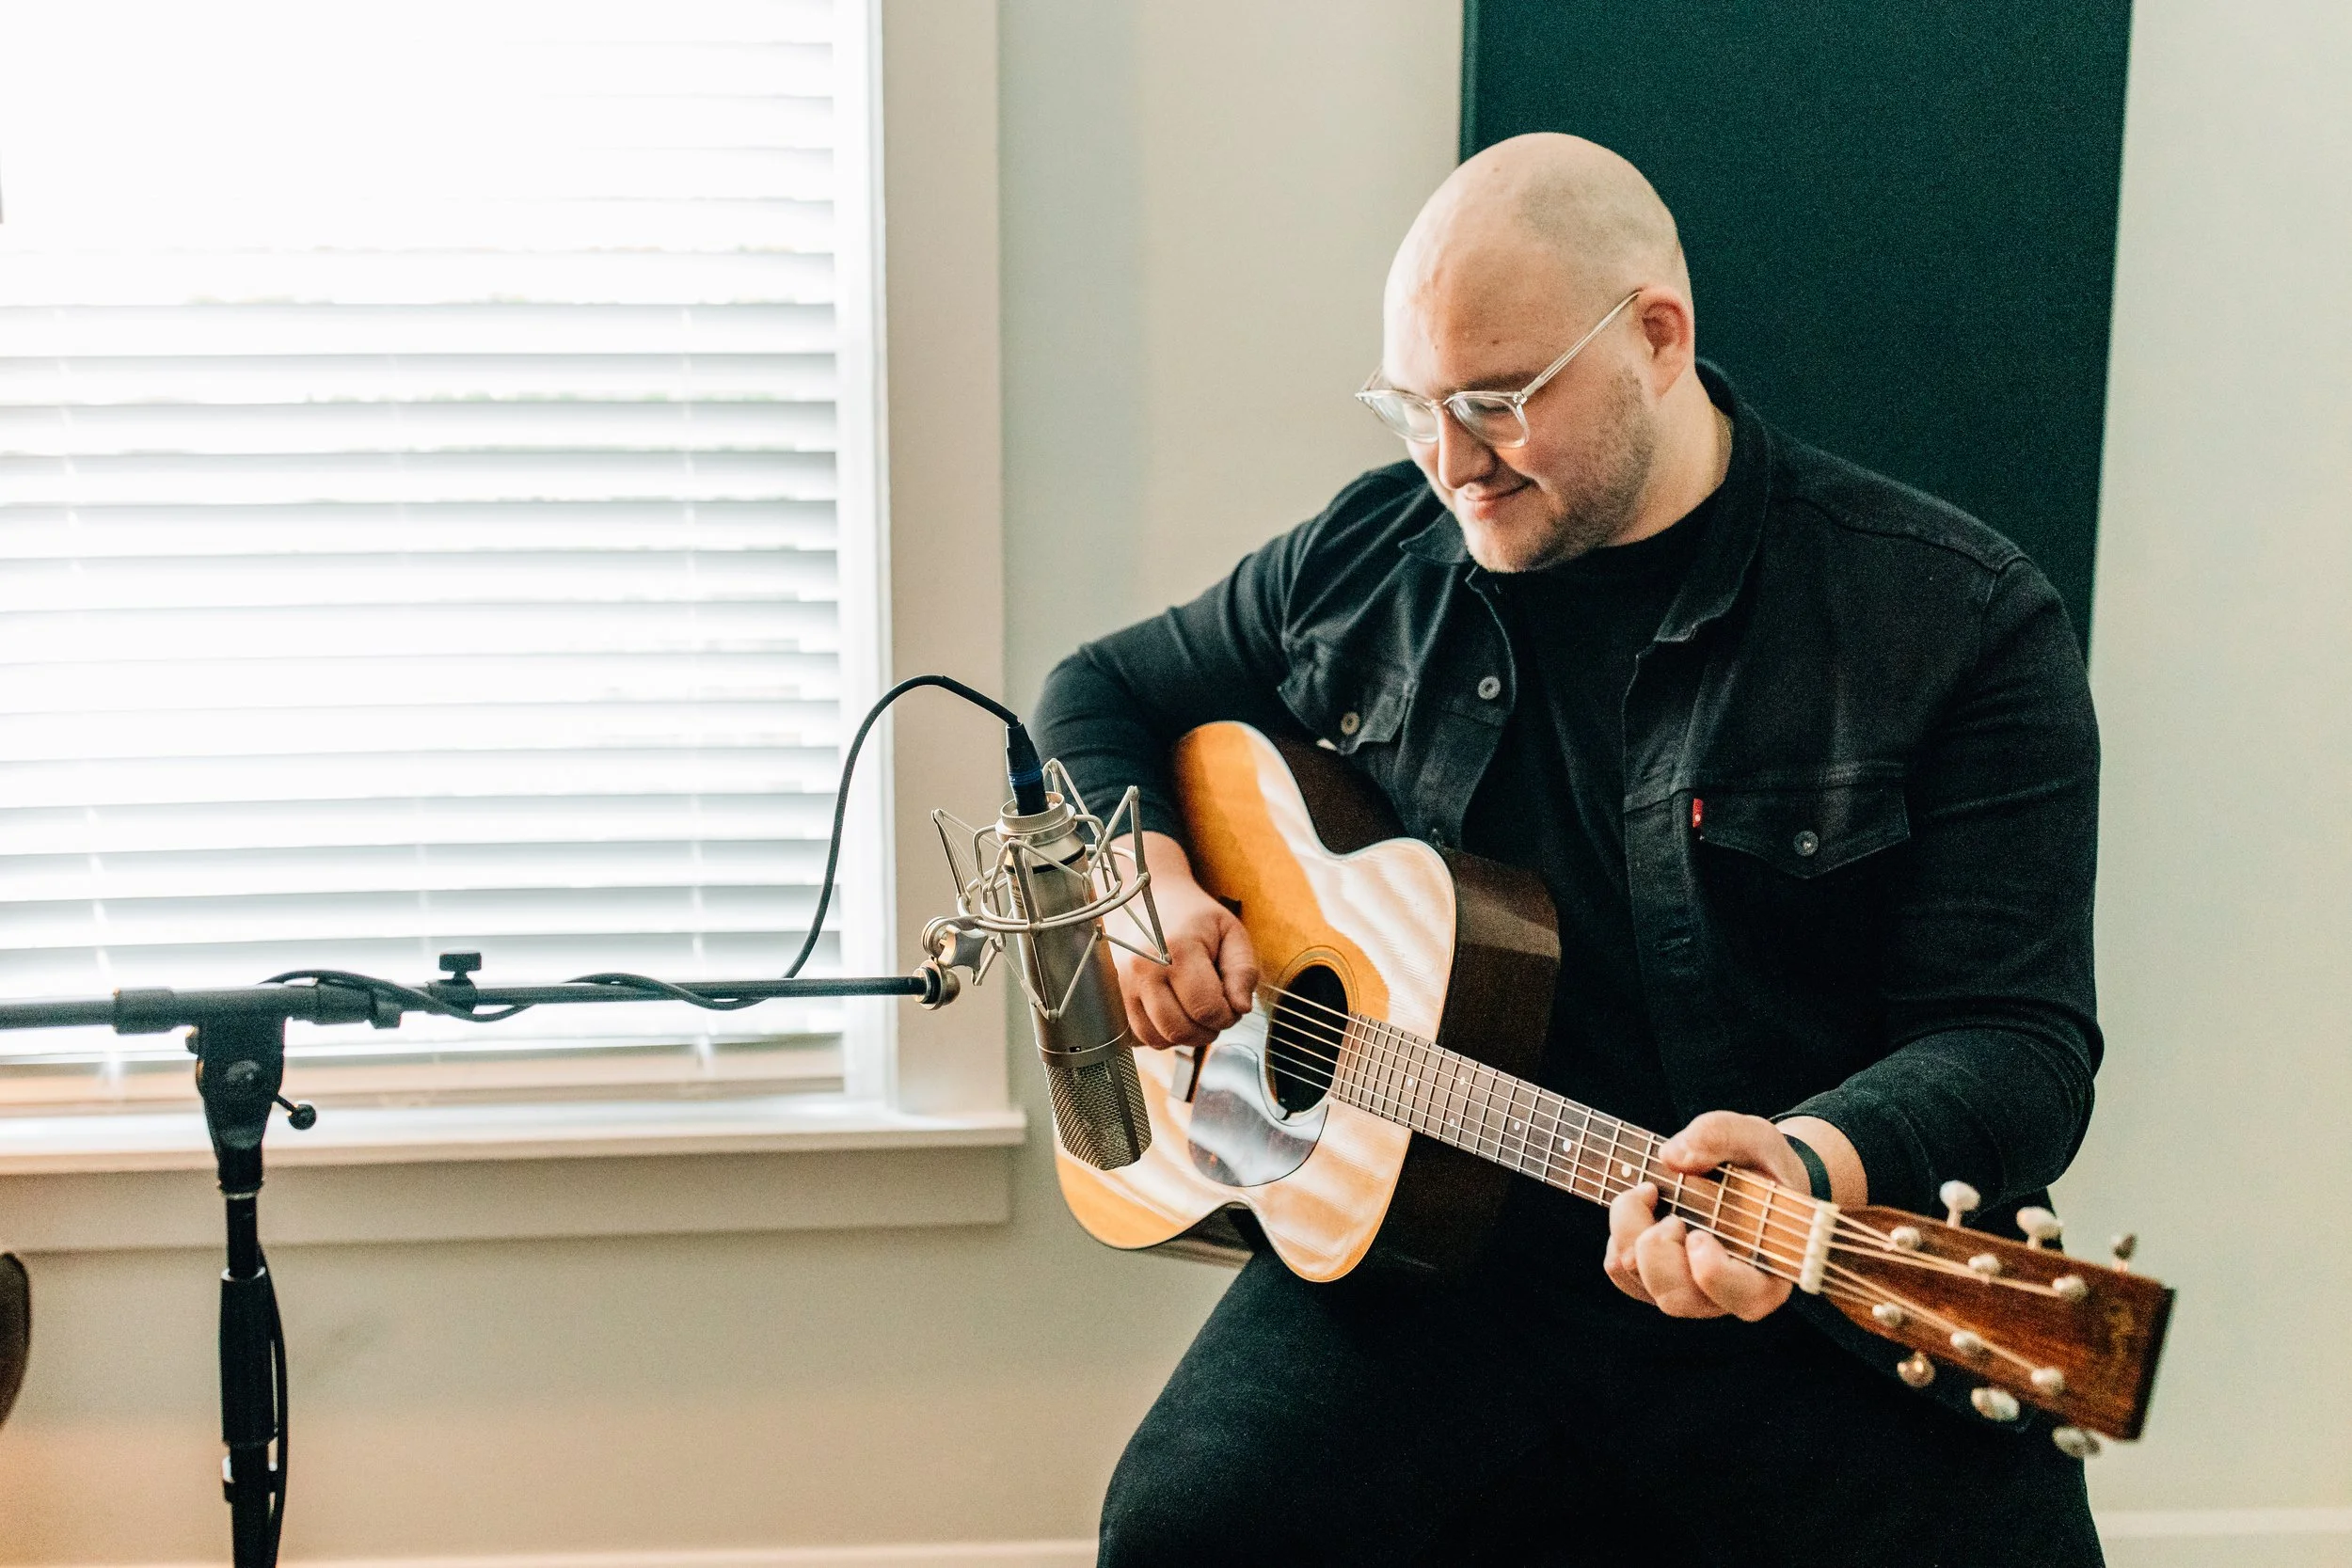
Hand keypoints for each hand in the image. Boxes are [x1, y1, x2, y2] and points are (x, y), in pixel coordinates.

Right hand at [1116, 831, 1257, 1048]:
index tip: (1231, 1005)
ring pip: (1156, 1039)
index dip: (1227, 1017)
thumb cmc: (1192, 915)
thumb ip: (1243, 970)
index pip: (1206, 1009)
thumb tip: (1241, 1009)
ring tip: (1194, 1013)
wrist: (1143, 897)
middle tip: (1215, 1013)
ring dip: (1182, 1037)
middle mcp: (1143, 968)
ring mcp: (1122, 984)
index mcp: (1176, 949)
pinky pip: (1137, 1036)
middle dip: (1206, 1031)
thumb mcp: (1229, 931)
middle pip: (1179, 1030)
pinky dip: (1159, 1034)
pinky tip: (1171, 1014)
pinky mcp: (1112, 996)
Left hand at [1602, 1110, 1809, 1321]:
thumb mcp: (1756, 1137)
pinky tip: (1642, 1203)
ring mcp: (1685, 1290)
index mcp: (1767, 1273)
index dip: (1715, 1274)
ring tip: (1650, 1191)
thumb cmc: (1760, 1164)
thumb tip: (1672, 1156)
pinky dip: (1618, 1232)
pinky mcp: (1653, 1277)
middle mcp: (1722, 1295)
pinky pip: (1618, 1268)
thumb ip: (1723, 1136)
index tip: (1700, 1235)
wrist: (1747, 1175)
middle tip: (1669, 1206)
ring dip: (1629, 1230)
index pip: (1744, 1299)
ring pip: (1638, 1280)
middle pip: (1675, 1297)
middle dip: (1657, 1245)